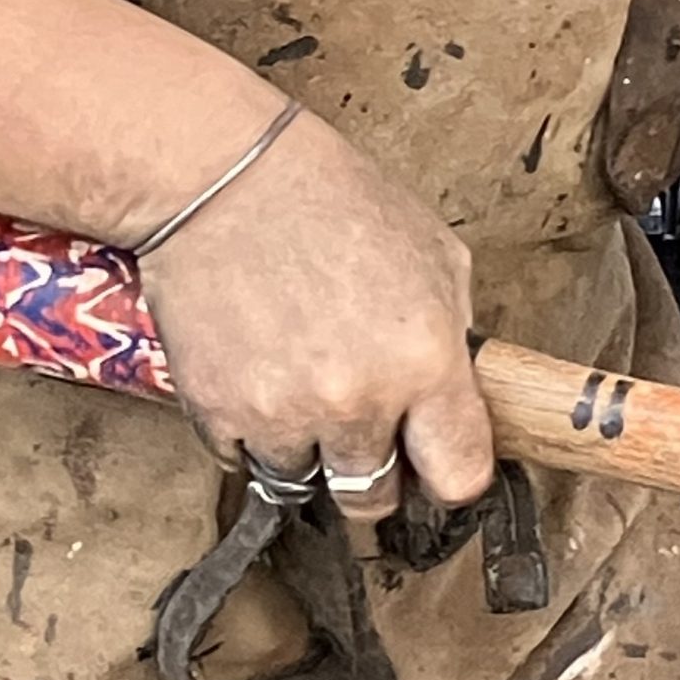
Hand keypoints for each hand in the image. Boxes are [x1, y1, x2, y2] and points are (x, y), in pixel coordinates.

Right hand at [140, 107, 495, 520]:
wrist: (226, 179)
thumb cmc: (334, 200)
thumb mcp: (435, 252)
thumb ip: (454, 334)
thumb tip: (460, 393)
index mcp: (425, 359)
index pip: (460, 477)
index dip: (450, 475)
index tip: (437, 463)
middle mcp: (358, 400)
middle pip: (374, 500)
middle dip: (375, 472)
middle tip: (362, 425)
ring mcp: (284, 414)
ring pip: (305, 483)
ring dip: (307, 448)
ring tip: (300, 381)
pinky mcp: (218, 415)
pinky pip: (244, 461)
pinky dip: (251, 431)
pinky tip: (257, 372)